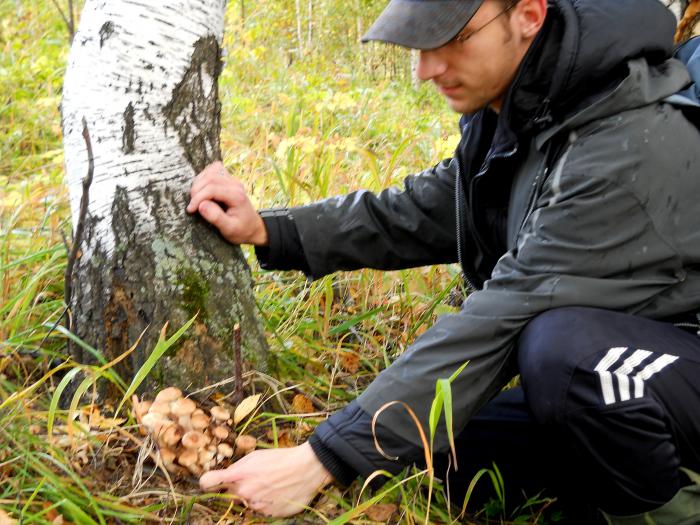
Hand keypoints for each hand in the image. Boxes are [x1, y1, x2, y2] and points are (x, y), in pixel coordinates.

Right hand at [187, 161, 268, 245]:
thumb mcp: (229, 229)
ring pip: (211, 171)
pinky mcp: (229, 180)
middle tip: (192, 205)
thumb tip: (201, 205)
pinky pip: (214, 170)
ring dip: (199, 183)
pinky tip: (202, 190)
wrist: (252, 227)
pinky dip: (204, 177)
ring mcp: (233, 180)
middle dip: (196, 190)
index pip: (212, 188)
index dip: (198, 198)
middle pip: (210, 177)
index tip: (191, 210)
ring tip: (196, 198)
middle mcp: (236, 185)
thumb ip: (216, 217)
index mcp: (237, 196)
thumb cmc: (241, 230)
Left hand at [199, 442, 333, 517]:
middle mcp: (244, 493)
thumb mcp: (256, 455)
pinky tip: (278, 493)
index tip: (212, 482)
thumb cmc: (281, 458)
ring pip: (247, 503)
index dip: (208, 482)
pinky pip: (261, 510)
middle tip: (255, 479)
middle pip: (230, 495)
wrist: (307, 468)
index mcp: (239, 476)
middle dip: (237, 489)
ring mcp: (257, 506)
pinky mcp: (270, 515)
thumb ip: (237, 467)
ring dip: (254, 497)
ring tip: (271, 485)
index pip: (207, 482)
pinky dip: (267, 503)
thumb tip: (226, 476)